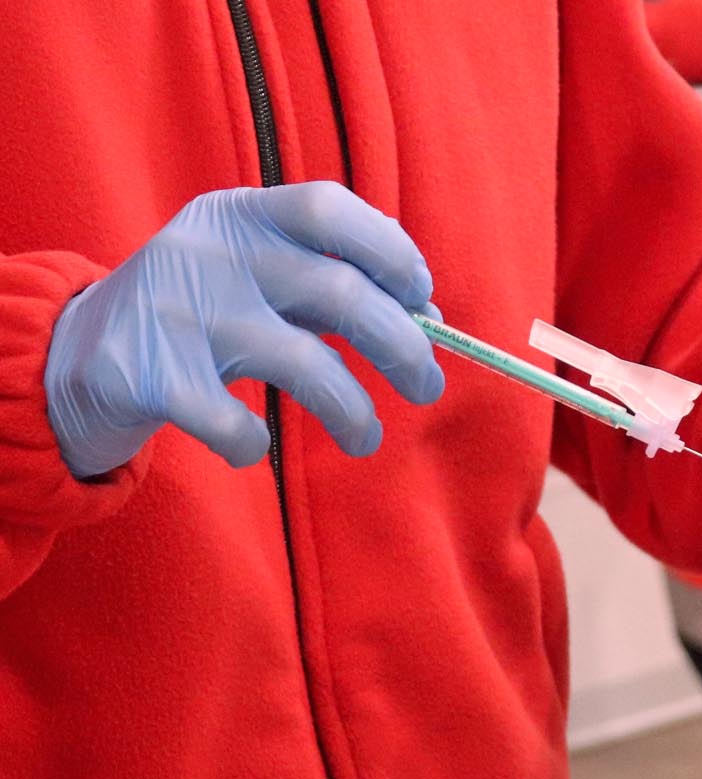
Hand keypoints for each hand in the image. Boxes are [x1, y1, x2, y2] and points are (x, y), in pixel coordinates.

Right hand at [44, 183, 445, 477]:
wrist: (75, 355)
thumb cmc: (198, 315)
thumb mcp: (254, 276)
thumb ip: (329, 284)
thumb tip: (428, 317)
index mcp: (241, 214)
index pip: (330, 209)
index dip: (392, 254)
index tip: (422, 304)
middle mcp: (212, 252)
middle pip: (341, 293)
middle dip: (404, 348)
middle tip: (428, 387)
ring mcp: (180, 312)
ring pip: (307, 364)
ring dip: (355, 412)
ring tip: (365, 438)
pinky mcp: (152, 377)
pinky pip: (237, 425)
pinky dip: (256, 446)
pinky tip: (254, 447)